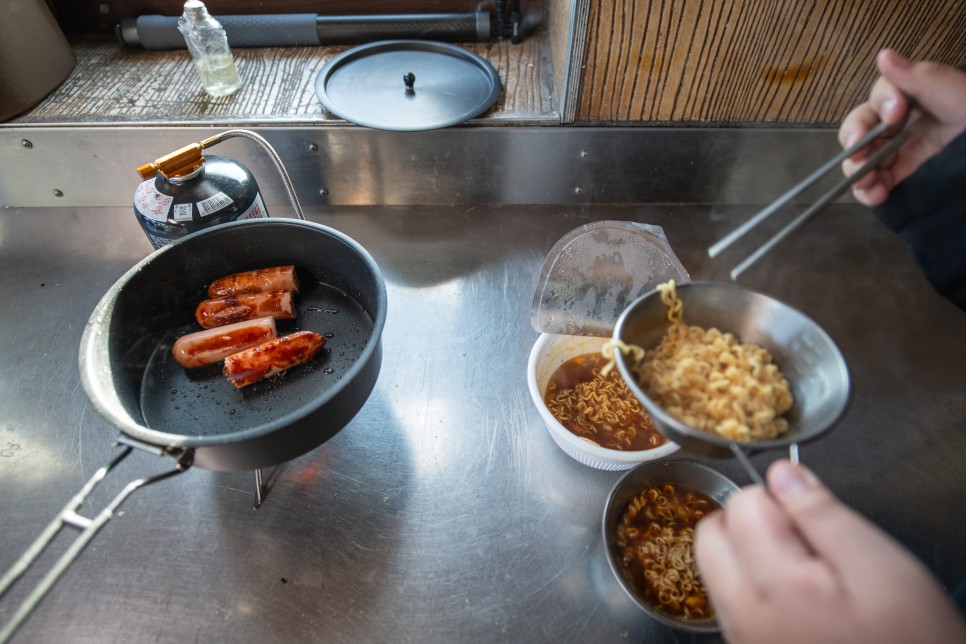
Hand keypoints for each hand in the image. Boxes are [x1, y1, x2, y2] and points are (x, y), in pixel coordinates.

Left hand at [695, 460, 965, 643]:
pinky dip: (754, 587)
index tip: (811, 518)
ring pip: (717, 568)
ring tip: (808, 573)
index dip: (777, 499)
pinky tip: (799, 599)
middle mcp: (742, 614)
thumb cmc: (908, 641)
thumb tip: (783, 476)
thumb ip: (822, 514)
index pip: (739, 504)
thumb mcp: (879, 566)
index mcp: (771, 585)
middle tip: (805, 539)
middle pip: (712, 535)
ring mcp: (741, 636)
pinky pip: (731, 602)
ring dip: (749, 554)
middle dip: (750, 521)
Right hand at [839, 49, 965, 205]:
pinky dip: (867, 193)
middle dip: (854, 143)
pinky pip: (873, 187)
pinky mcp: (903, 181)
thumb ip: (915, 75)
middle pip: (859, 133)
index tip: (896, 114)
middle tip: (859, 152)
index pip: (877, 101)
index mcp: (909, 101)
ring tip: (866, 181)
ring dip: (856, 172)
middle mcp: (899, 128)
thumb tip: (883, 55)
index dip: (878, 106)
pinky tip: (876, 194)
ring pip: (860, 162)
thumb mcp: (950, 88)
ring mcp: (899, 156)